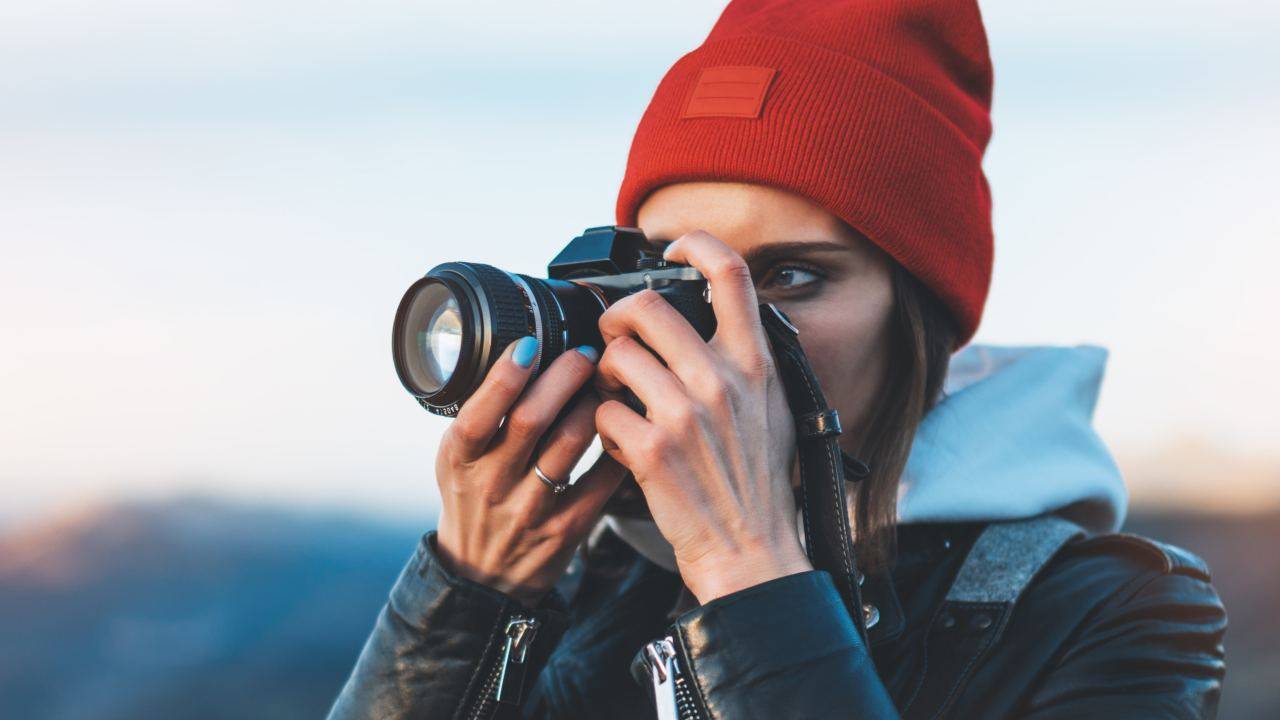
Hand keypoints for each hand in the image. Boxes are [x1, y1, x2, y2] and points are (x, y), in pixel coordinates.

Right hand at [434, 337, 625, 605]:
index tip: (530, 344)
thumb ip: (481, 414)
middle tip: (586, 353)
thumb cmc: (474, 499)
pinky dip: (617, 445)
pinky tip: (623, 426)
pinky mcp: (567, 529)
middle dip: (565, 375)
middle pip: (532, 419)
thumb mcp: (458, 458)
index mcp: (461, 458)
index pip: (479, 413)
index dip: (505, 376)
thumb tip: (522, 350)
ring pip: (571, 443)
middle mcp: (493, 483)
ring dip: (595, 404)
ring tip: (606, 384)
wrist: (483, 575)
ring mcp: (531, 509)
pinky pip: (601, 478)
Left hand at [593, 231, 811, 602]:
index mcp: (754, 363)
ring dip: (605, 376)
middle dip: (617, 319)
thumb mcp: (774, 408)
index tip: (672, 251)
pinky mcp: (650, 451)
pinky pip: (602, 411)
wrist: (749, 549)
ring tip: (618, 398)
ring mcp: (684, 415)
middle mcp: (721, 380)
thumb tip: (721, 317)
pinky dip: (603, 426)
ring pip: (613, 356)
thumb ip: (748, 361)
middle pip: (644, 306)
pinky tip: (621, 441)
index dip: (695, 245)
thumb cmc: (757, 483)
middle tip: (616, 340)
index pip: (730, 273)